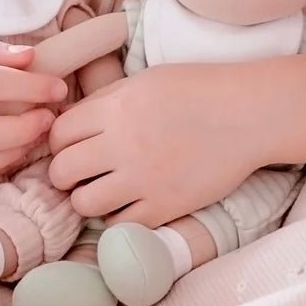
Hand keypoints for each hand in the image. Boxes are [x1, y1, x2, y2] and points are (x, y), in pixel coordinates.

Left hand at [47, 63, 266, 226]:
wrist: (248, 114)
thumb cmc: (200, 90)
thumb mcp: (146, 81)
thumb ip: (108, 100)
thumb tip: (73, 121)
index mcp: (117, 108)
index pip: (59, 133)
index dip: (57, 142)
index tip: (70, 146)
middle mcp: (123, 144)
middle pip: (62, 170)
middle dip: (63, 174)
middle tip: (78, 174)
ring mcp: (144, 178)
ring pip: (84, 203)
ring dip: (86, 199)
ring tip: (101, 191)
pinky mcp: (166, 206)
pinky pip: (120, 224)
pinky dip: (118, 217)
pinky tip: (129, 204)